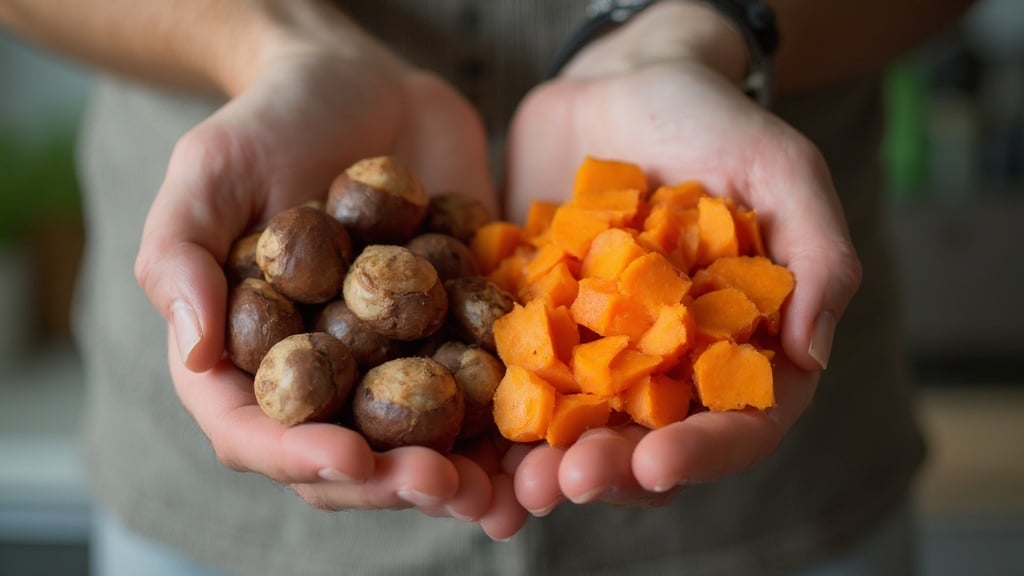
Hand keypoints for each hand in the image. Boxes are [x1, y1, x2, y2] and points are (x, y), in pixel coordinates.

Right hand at [133, 16, 524, 539]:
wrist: (366, 84)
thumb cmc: (271, 120)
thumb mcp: (210, 170)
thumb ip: (181, 255)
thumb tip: (194, 349)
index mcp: (248, 354)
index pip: (256, 430)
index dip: (297, 456)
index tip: (347, 459)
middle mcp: (323, 372)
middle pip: (348, 456)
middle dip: (394, 483)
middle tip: (442, 485)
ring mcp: (394, 358)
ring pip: (422, 443)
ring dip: (464, 476)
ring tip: (505, 493)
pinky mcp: (458, 331)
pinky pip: (485, 387)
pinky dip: (515, 423)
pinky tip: (549, 440)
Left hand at [503, 3, 861, 514]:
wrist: (618, 82)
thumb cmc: (712, 119)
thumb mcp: (779, 168)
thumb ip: (816, 254)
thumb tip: (811, 356)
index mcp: (736, 344)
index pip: (736, 420)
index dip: (703, 453)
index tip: (657, 465)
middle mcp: (666, 363)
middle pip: (647, 441)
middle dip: (608, 470)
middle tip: (567, 483)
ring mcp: (594, 349)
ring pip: (574, 427)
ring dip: (544, 464)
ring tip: (514, 483)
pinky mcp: (534, 323)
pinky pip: (511, 377)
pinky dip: (491, 415)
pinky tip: (461, 438)